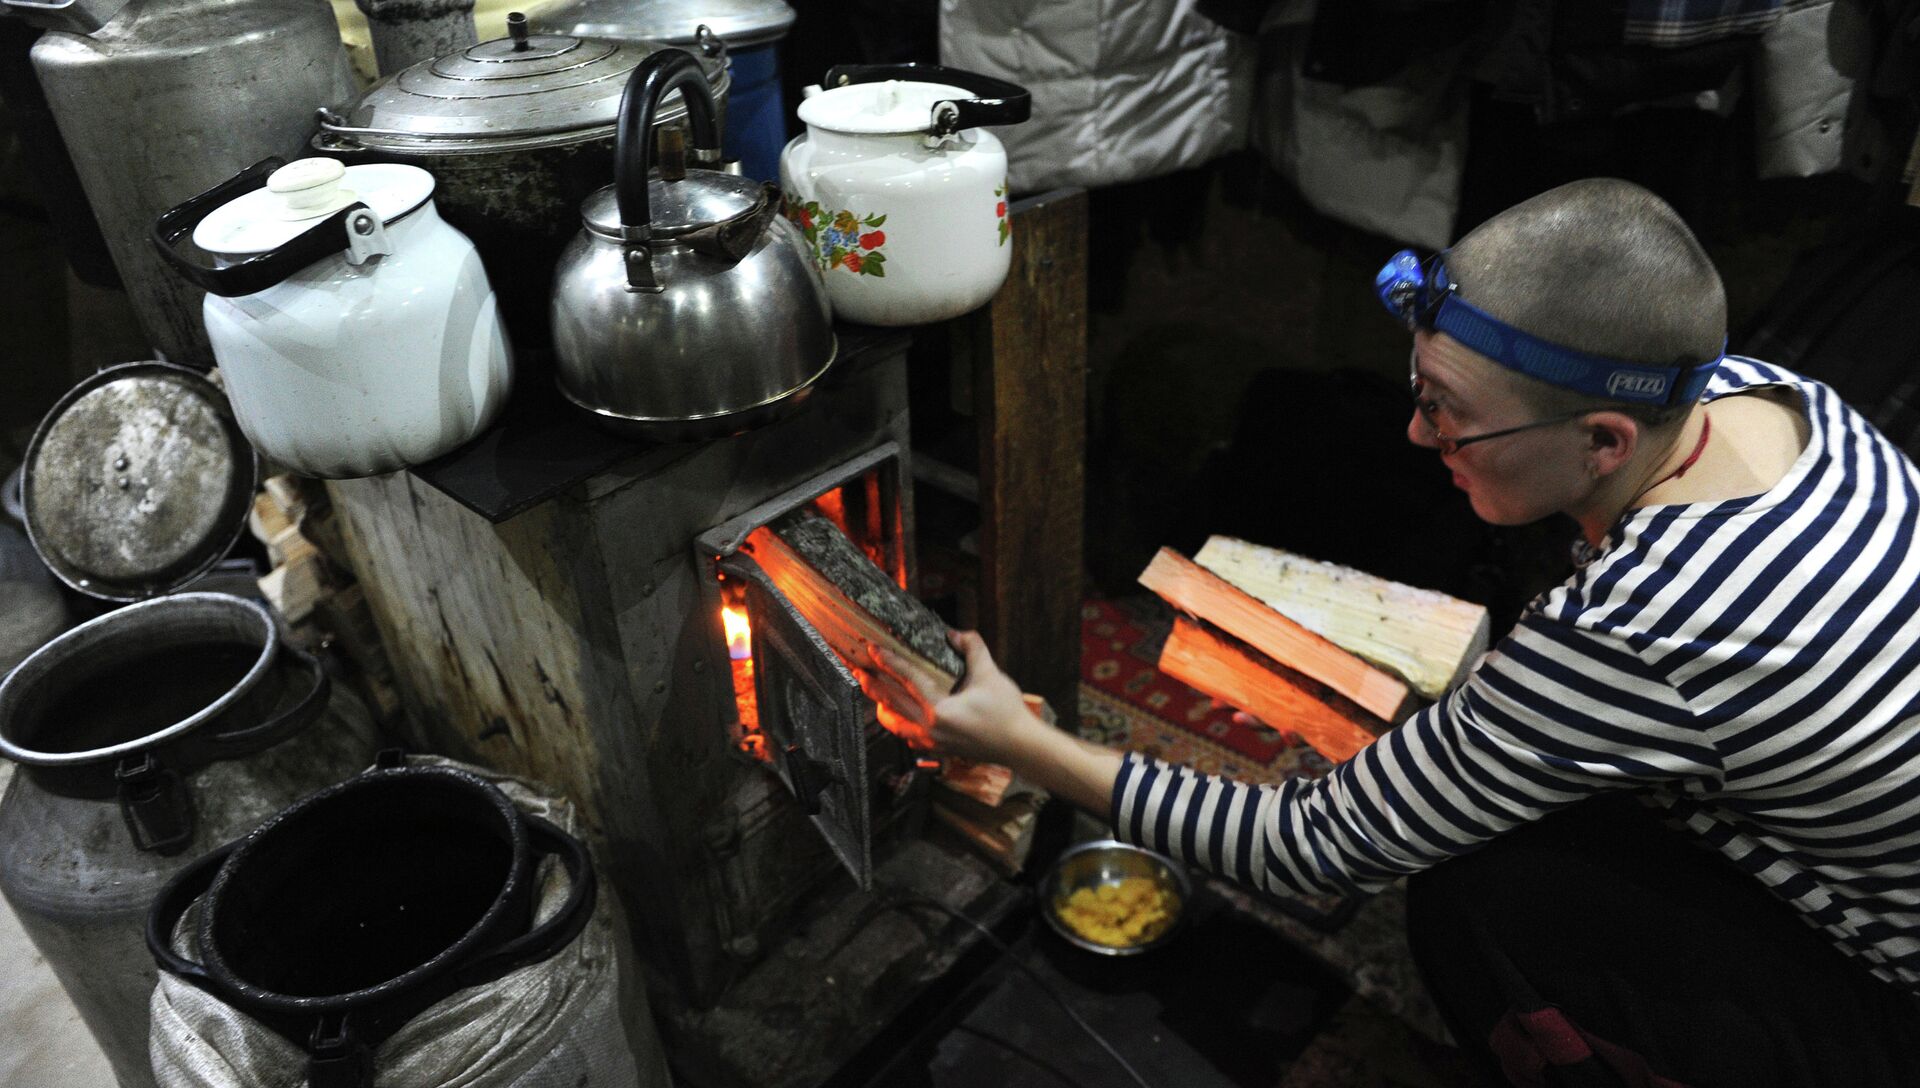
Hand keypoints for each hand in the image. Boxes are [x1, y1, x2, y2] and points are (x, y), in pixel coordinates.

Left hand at [867, 631, 1042, 763]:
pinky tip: (896, 716)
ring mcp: (932, 742)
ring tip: (872, 690)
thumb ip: (972, 649)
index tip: (873, 649)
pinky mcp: (937, 749)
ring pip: (895, 723)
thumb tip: (954, 633)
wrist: (1020, 746)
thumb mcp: (990, 674)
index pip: (908, 680)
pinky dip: (898, 723)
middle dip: (874, 683)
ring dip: (882, 705)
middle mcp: (930, 728)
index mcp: (940, 710)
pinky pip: (908, 735)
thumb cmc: (1007, 713)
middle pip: (892, 702)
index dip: (889, 662)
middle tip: (858, 667)